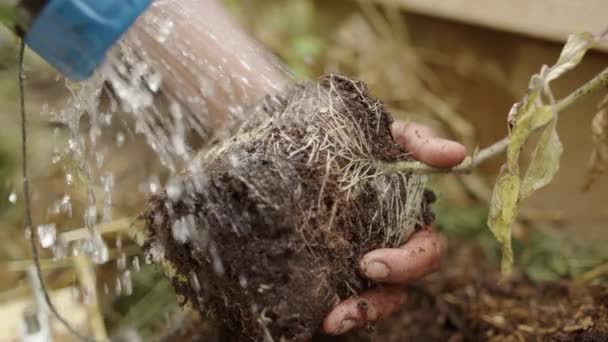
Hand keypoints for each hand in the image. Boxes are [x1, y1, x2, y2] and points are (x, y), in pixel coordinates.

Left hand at [322, 120, 466, 334]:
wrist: (301, 147)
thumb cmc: (354, 141)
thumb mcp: (386, 136)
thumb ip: (419, 142)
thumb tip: (459, 155)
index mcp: (408, 220)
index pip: (425, 251)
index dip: (408, 262)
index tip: (372, 263)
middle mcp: (392, 244)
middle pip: (405, 280)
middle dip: (390, 281)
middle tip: (364, 270)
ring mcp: (364, 256)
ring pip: (380, 297)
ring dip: (363, 311)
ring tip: (335, 321)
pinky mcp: (337, 265)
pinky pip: (345, 296)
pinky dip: (340, 310)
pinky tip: (322, 318)